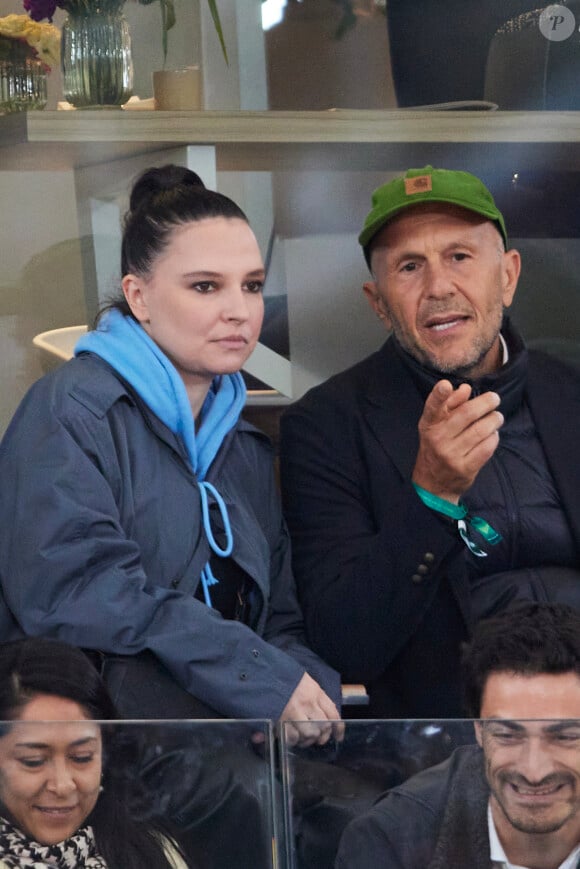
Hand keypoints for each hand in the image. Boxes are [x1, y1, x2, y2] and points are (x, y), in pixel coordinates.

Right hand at [279, 672, 342, 747]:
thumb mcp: (307, 683)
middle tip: (318, 738)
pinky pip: (292, 737)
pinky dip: (294, 740)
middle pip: (323, 726)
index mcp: (315, 692)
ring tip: (303, 738)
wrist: (267, 675)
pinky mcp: (280, 720)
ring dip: (308, 739)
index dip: (338, 728)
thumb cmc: (287, 679)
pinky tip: (292, 737)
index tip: (338, 736)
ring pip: (309, 734)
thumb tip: (328, 717)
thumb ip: (318, 698)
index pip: (333, 713)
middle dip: (322, 735)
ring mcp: (294, 712)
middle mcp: (307, 703)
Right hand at [412, 380, 502, 503]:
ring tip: (497, 417)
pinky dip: (494, 438)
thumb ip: (449, 404)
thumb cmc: (436, 447)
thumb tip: (465, 389)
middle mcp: (438, 439)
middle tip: (495, 399)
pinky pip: (487, 447)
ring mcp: (451, 455)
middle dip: (486, 403)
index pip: (432, 407)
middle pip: (467, 414)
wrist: (433, 483)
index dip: (438, 395)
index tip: (445, 384)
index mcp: (429, 425)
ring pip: (481, 430)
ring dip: (494, 420)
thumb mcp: (435, 425)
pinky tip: (493, 434)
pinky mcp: (465, 468)